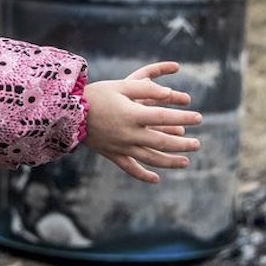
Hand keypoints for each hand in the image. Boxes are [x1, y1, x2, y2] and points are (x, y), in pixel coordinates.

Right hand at [81, 61, 202, 183]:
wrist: (67, 113)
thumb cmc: (97, 95)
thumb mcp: (122, 86)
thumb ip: (146, 89)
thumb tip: (170, 94)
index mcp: (133, 114)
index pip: (165, 117)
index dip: (184, 117)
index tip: (199, 118)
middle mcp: (129, 134)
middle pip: (162, 142)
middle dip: (183, 144)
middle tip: (198, 144)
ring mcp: (121, 147)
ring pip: (150, 158)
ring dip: (170, 162)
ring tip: (186, 162)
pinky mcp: (112, 154)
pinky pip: (130, 168)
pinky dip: (143, 175)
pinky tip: (156, 179)